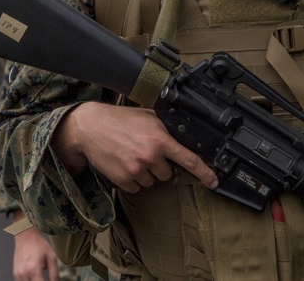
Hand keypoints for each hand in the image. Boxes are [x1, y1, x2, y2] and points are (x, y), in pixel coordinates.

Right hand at [12, 224, 58, 280]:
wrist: (25, 236)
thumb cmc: (38, 244)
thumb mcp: (51, 257)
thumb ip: (54, 273)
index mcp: (33, 270)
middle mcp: (24, 274)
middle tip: (44, 278)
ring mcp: (18, 275)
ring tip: (39, 277)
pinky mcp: (15, 274)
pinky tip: (34, 278)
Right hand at [53, 102, 217, 192]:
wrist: (90, 127)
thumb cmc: (118, 119)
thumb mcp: (147, 116)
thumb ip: (165, 128)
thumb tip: (182, 136)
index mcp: (159, 139)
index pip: (188, 159)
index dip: (204, 173)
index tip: (214, 181)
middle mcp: (150, 156)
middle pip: (167, 173)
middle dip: (159, 164)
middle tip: (144, 150)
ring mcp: (136, 170)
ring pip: (151, 181)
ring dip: (145, 172)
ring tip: (130, 154)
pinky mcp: (123, 180)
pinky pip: (137, 187)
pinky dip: (132, 178)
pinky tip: (123, 163)